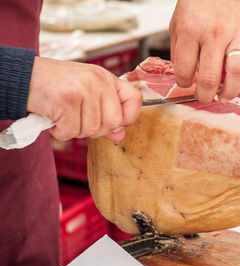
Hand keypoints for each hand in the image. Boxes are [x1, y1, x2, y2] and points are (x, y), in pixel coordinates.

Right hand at [27, 57, 141, 141]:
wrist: (23, 76)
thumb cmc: (56, 85)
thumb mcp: (86, 94)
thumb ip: (105, 113)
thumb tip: (120, 134)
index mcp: (106, 78)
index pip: (135, 99)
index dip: (129, 117)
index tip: (115, 123)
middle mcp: (98, 81)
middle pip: (114, 122)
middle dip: (97, 130)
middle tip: (80, 122)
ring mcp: (83, 89)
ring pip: (92, 129)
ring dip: (75, 130)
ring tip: (64, 117)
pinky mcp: (66, 100)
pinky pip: (71, 131)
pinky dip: (61, 132)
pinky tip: (54, 119)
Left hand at [170, 0, 239, 102]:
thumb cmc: (198, 6)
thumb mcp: (177, 25)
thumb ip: (179, 52)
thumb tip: (186, 78)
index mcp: (191, 31)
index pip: (184, 70)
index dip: (183, 83)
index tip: (186, 83)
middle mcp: (214, 34)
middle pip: (210, 78)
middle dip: (205, 95)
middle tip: (204, 96)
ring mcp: (236, 35)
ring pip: (237, 72)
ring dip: (231, 91)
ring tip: (225, 94)